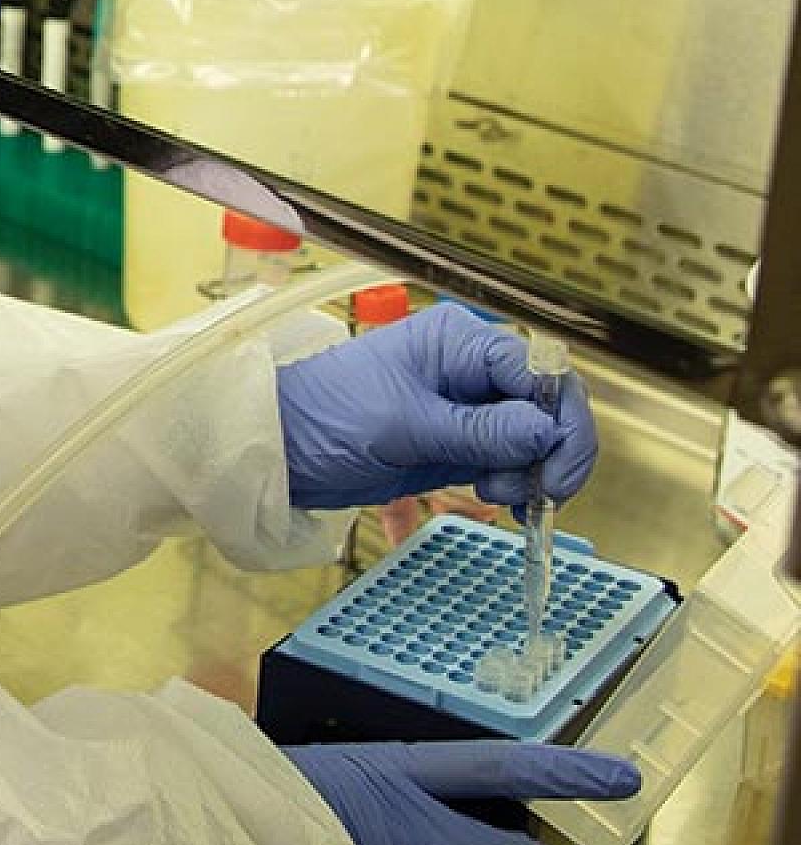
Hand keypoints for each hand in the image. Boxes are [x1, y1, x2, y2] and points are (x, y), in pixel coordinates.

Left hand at [275, 304, 599, 511]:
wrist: (282, 449)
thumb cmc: (325, 416)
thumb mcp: (404, 424)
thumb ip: (478, 430)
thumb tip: (546, 431)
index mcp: (458, 342)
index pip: (540, 371)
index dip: (561, 419)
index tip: (556, 467)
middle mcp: (470, 369)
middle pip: (547, 404)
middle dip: (553, 450)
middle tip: (539, 493)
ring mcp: (467, 408)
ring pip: (534, 438)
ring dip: (532, 473)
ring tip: (497, 493)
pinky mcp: (460, 443)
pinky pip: (510, 461)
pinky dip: (518, 484)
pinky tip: (506, 502)